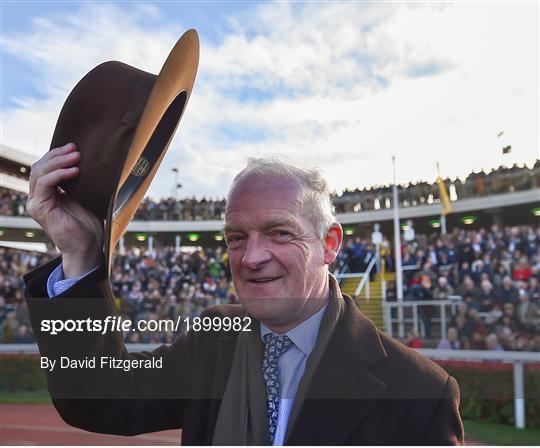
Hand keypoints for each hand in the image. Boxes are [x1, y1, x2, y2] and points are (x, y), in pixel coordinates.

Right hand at [26, 143, 102, 277]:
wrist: (88, 247)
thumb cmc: (88, 224)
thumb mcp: (83, 197)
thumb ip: (77, 183)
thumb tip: (87, 162)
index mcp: (45, 195)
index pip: (43, 168)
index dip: (56, 155)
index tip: (73, 147)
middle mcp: (36, 198)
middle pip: (39, 167)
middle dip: (57, 155)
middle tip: (75, 149)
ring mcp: (36, 204)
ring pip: (40, 173)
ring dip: (59, 162)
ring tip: (77, 157)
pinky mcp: (40, 209)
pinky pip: (45, 185)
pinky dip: (59, 175)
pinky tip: (75, 171)